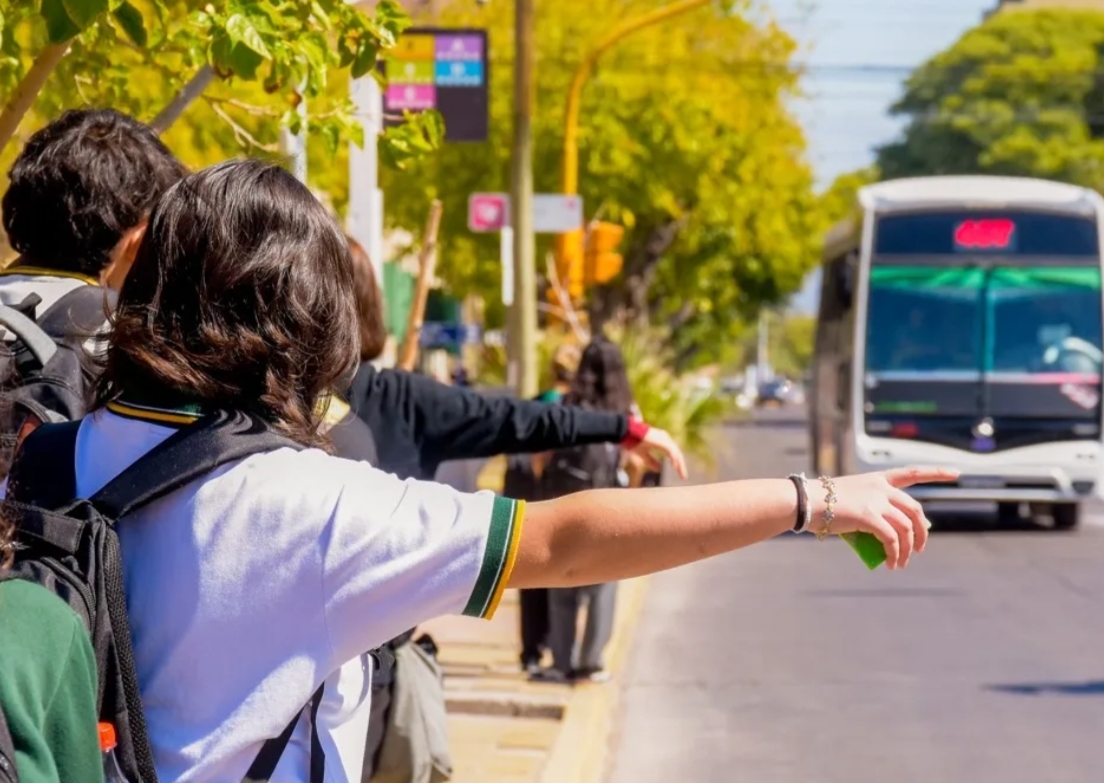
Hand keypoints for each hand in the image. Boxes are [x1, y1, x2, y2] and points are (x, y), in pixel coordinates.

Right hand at [627, 427, 688, 480]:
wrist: (626, 433)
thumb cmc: (633, 441)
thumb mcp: (643, 455)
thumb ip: (651, 461)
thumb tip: (659, 469)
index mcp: (661, 442)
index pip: (672, 454)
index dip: (677, 464)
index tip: (679, 475)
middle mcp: (665, 439)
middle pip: (677, 454)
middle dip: (681, 466)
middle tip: (684, 477)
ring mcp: (664, 438)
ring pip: (676, 452)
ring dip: (679, 464)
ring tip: (681, 474)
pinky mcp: (662, 440)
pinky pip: (671, 450)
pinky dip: (673, 459)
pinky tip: (674, 467)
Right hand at [810, 467, 958, 570]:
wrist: (805, 501)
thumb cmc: (823, 504)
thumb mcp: (853, 502)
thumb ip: (876, 511)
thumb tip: (896, 531)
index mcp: (877, 479)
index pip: (912, 473)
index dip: (936, 474)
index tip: (956, 473)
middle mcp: (880, 488)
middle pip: (915, 510)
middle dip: (922, 532)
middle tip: (918, 550)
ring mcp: (876, 501)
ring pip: (906, 527)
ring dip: (908, 549)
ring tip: (900, 563)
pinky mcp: (868, 516)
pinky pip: (891, 539)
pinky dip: (894, 554)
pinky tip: (890, 563)